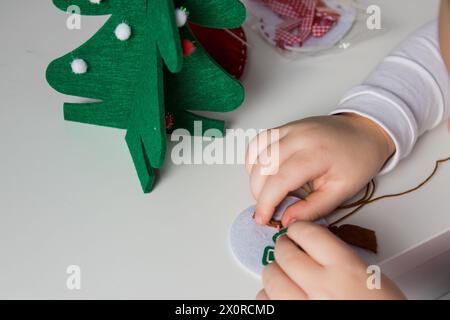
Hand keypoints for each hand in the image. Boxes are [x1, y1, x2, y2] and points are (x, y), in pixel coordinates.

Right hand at [246, 114, 394, 225]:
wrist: (364, 131)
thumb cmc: (357, 160)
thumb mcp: (342, 191)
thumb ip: (313, 208)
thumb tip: (286, 221)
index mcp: (317, 153)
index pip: (280, 179)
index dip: (266, 202)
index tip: (263, 219)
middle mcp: (299, 136)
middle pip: (263, 166)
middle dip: (259, 193)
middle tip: (268, 209)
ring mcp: (289, 129)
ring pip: (256, 153)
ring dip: (254, 177)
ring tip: (267, 193)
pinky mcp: (283, 127)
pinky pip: (258, 143)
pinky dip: (254, 161)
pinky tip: (264, 174)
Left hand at [257, 222, 404, 299]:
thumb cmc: (381, 306)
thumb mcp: (368, 276)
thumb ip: (338, 257)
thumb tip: (310, 248)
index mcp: (346, 269)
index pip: (309, 234)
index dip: (298, 229)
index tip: (296, 230)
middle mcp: (323, 287)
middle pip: (285, 254)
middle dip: (283, 248)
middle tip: (285, 248)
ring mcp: (304, 306)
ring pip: (271, 278)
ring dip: (274, 271)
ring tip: (281, 272)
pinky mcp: (292, 317)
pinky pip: (267, 302)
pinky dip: (269, 296)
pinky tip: (280, 296)